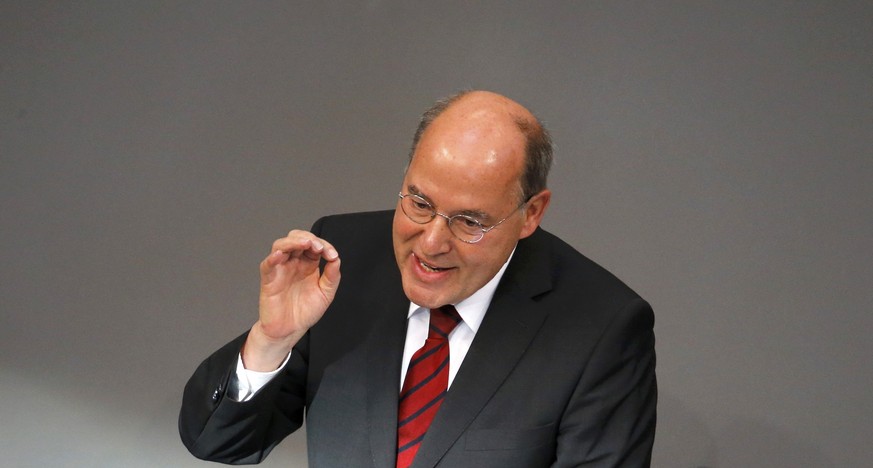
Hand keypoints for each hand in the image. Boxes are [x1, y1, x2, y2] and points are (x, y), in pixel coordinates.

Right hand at [242, 230, 340, 370]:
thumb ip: (332, 276)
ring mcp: (280, 269)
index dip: (324, 245)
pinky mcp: (269, 279)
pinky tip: (281, 254)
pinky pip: (267, 264)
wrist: (290, 330)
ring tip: (306, 244)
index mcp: (308, 264)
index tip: (332, 255)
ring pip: (281, 245)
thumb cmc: (304, 312)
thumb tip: (336, 259)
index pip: (314, 245)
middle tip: (319, 247)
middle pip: (296, 238)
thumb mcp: (326, 293)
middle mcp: (293, 263)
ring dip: (293, 241)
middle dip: (308, 238)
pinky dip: (273, 257)